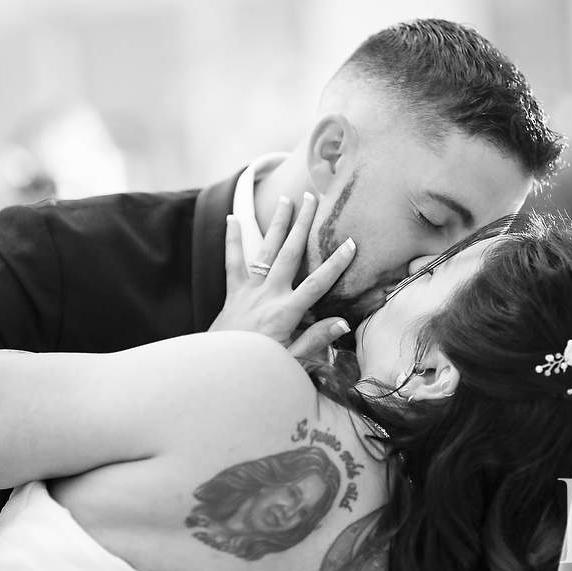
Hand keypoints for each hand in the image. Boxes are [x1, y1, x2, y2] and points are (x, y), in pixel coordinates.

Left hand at [209, 193, 354, 358]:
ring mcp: (249, 291)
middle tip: (313, 199)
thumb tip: (343, 322)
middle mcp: (268, 296)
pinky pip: (232, 262)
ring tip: (286, 199)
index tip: (351, 243)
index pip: (316, 283)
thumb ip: (315, 339)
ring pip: (266, 250)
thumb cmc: (259, 368)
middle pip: (290, 254)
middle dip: (303, 224)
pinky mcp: (233, 293)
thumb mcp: (292, 360)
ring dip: (277, 223)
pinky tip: (232, 218)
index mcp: (285, 313)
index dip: (335, 263)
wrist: (220, 371)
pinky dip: (232, 240)